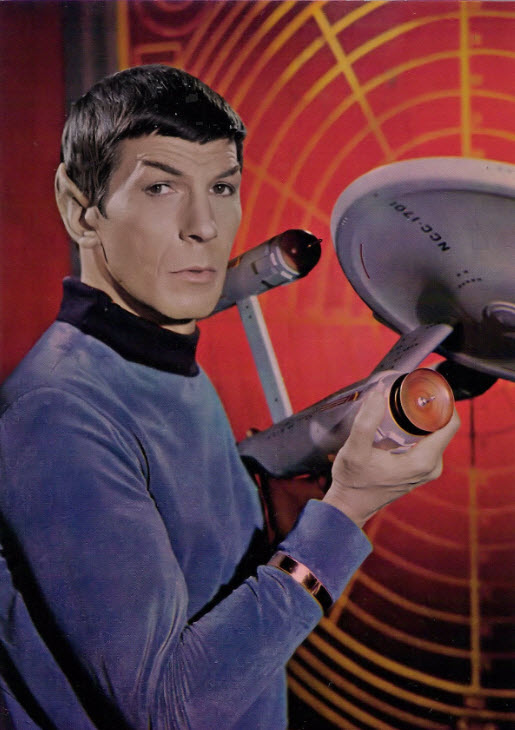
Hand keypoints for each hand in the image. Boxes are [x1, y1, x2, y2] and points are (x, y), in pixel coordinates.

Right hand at [323, 387, 459, 527]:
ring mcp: (427, 469)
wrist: (349, 506)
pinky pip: (427, 441)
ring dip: (420, 417)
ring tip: (399, 404)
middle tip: (405, 393)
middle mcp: (431, 466)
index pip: (450, 422)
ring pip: (434, 432)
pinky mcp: (420, 470)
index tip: (422, 388)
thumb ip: (366, 421)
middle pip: (442, 425)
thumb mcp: (355, 450)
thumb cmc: (353, 482)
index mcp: (424, 461)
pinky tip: (398, 422)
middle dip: (427, 406)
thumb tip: (379, 393)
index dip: (442, 400)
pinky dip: (416, 428)